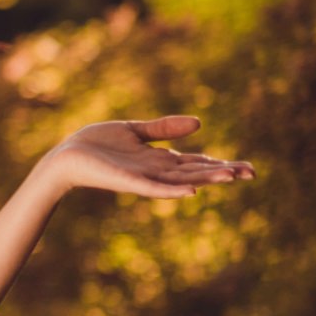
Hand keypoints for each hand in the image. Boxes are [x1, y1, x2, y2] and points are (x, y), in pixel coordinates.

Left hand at [40, 115, 255, 198]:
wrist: (64, 157)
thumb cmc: (95, 145)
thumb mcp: (134, 130)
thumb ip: (164, 129)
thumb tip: (200, 123)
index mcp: (158, 159)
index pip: (196, 162)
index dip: (221, 164)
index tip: (247, 167)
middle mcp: (155, 171)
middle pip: (196, 172)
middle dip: (223, 172)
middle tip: (252, 173)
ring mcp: (142, 178)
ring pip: (180, 180)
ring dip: (206, 179)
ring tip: (231, 177)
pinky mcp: (127, 182)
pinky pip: (153, 189)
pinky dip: (172, 191)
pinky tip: (192, 192)